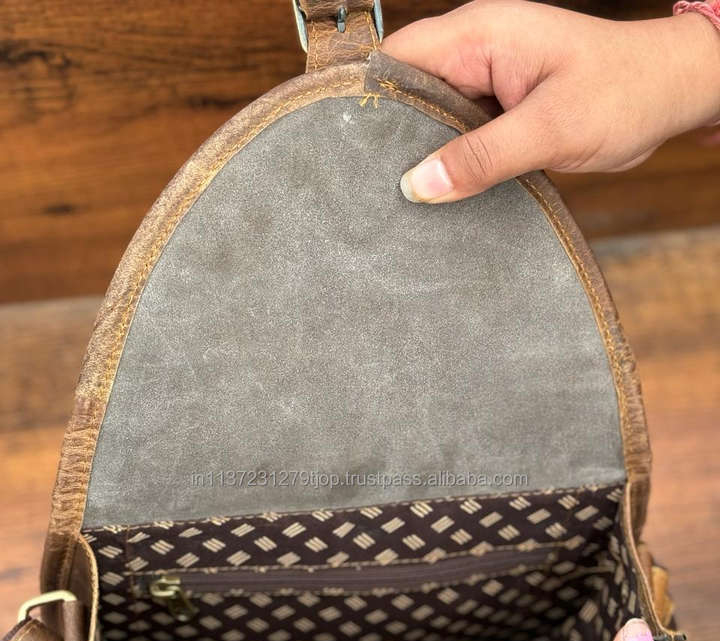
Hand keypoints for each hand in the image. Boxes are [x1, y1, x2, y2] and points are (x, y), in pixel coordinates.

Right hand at [381, 1, 719, 201]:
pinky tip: (440, 192)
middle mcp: (476, 50)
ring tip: (398, 198)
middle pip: (407, 89)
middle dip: (389, 136)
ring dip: (420, 153)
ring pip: (431, 115)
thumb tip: (418, 185)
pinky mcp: (499, 106)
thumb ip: (482, 157)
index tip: (347, 152)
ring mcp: (487, 78)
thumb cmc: (623, 94)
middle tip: (371, 189)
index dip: (369, 102)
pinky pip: (458, 131)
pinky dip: (449, 160)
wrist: (670, 94)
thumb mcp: (550, 129)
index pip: (398, 59)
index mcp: (481, 34)